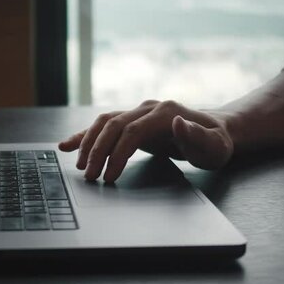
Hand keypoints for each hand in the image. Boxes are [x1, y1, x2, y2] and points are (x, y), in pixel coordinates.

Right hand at [58, 100, 234, 182]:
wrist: (215, 130)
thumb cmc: (216, 143)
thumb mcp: (215, 146)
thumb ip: (198, 136)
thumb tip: (179, 122)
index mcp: (165, 112)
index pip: (132, 131)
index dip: (118, 154)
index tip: (110, 176)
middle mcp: (148, 107)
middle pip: (113, 125)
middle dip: (97, 152)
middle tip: (89, 176)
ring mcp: (137, 111)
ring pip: (104, 122)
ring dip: (88, 143)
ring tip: (78, 166)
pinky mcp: (131, 120)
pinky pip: (104, 125)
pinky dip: (85, 135)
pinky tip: (67, 145)